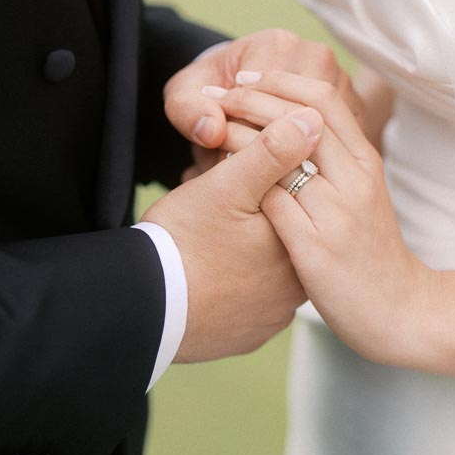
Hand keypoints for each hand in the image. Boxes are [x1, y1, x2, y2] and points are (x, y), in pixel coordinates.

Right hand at [142, 106, 322, 363]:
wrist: (141, 308)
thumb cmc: (183, 242)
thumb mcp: (227, 184)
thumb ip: (273, 150)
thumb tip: (313, 119)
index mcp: (299, 245)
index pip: (296, 199)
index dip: (265, 179)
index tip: (230, 177)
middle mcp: (296, 288)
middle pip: (283, 233)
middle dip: (256, 214)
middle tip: (215, 209)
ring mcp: (272, 316)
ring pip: (267, 266)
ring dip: (246, 247)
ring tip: (208, 234)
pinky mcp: (249, 334)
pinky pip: (250, 297)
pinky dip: (235, 280)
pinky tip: (209, 267)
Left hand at [164, 29, 360, 159]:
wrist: (233, 83)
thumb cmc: (208, 91)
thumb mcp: (184, 97)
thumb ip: (188, 111)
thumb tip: (212, 130)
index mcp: (279, 45)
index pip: (272, 102)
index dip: (247, 140)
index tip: (223, 160)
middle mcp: (319, 58)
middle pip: (305, 118)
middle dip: (275, 151)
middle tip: (245, 174)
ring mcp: (342, 83)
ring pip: (326, 135)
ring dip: (298, 160)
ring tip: (267, 178)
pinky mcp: (354, 109)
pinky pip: (339, 143)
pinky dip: (316, 161)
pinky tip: (290, 176)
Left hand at [209, 72, 439, 368]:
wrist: (401, 312)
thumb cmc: (372, 252)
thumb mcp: (364, 196)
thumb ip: (340, 158)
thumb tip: (308, 122)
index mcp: (366, 161)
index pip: (324, 97)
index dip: (281, 81)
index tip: (247, 78)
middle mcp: (355, 180)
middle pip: (299, 118)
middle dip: (251, 98)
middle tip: (217, 96)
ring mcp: (337, 214)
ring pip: (282, 155)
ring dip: (240, 133)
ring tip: (210, 127)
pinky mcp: (315, 248)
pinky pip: (271, 201)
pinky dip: (241, 180)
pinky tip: (216, 175)